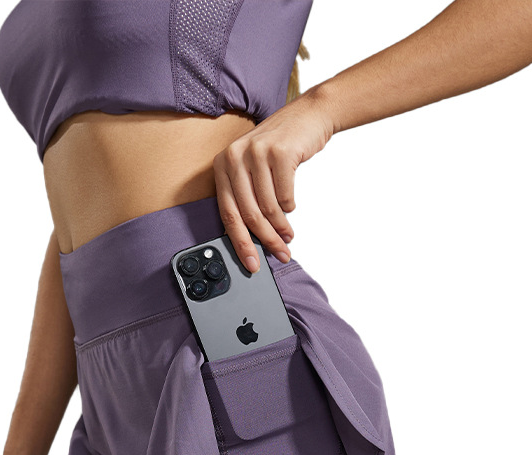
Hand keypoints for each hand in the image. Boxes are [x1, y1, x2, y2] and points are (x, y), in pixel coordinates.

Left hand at [212, 91, 335, 272]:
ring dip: (281, 228)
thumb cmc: (280, 148)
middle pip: (248, 214)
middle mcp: (234, 156)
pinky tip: (292, 206)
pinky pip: (285, 195)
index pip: (228, 213)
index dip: (240, 242)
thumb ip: (245, 197)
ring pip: (268, 208)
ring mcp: (257, 152)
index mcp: (222, 165)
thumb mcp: (252, 168)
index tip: (251, 263)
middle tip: (278, 255)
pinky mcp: (279, 152)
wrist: (309, 115)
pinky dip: (290, 207)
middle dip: (265, 240)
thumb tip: (247, 240)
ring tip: (288, 236)